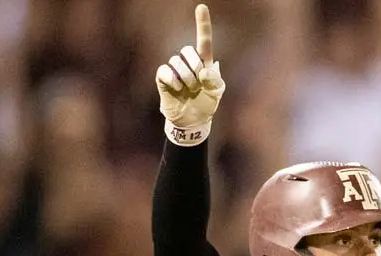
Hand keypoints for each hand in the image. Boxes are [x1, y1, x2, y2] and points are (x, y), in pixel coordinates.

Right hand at [155, 4, 225, 144]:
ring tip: (189, 90)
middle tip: (198, 84)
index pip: (203, 40)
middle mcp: (188, 62)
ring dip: (186, 78)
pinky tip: (177, 89)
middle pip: (188, 50)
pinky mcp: (164, 78)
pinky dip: (173, 80)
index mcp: (203, 62)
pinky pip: (165, 71)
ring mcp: (175, 69)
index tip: (201, 7)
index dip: (202, 24)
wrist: (192, 120)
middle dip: (194, 67)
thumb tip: (203, 71)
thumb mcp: (216, 93)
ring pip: (177, 61)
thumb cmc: (206, 105)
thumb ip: (214, 81)